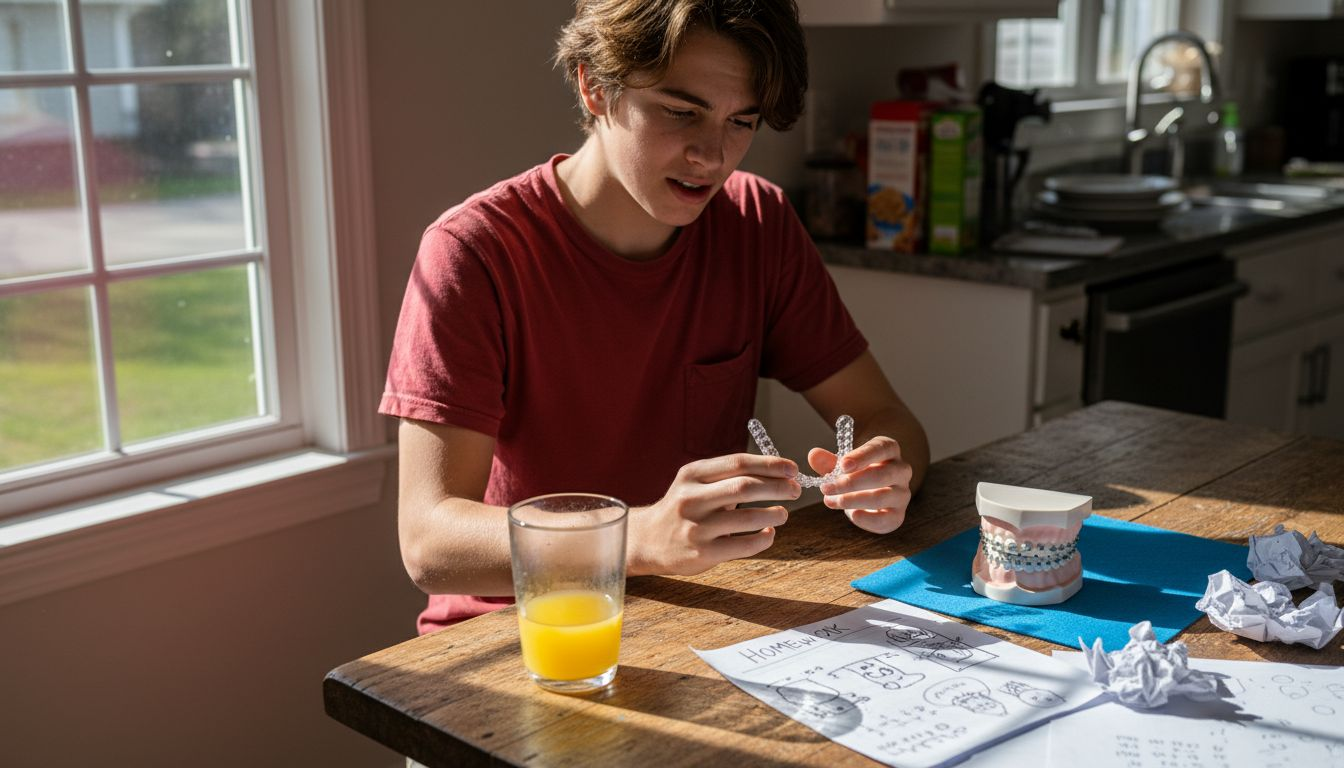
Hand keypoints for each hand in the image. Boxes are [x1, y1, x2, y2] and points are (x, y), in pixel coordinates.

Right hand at [628, 454, 801, 576]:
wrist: (648, 540)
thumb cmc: (683, 508)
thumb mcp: (695, 483)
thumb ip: (728, 475)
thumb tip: (778, 471)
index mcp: (692, 475)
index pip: (738, 463)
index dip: (771, 465)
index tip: (792, 469)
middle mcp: (691, 498)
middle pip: (745, 487)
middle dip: (778, 487)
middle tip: (795, 490)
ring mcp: (696, 527)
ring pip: (749, 518)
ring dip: (775, 514)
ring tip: (783, 514)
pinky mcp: (703, 553)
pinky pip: (744, 545)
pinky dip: (764, 538)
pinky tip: (769, 533)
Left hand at [809, 436, 912, 534]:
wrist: (871, 496)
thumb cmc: (857, 474)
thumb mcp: (842, 466)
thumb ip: (828, 461)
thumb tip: (813, 454)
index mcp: (889, 450)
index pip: (881, 448)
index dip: (862, 456)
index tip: (843, 464)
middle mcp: (901, 470)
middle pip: (881, 474)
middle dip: (851, 482)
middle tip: (826, 488)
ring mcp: (902, 494)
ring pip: (881, 497)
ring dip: (852, 500)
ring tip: (830, 501)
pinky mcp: (897, 515)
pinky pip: (885, 518)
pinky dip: (868, 518)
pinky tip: (852, 515)